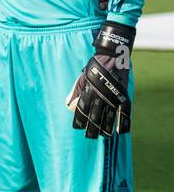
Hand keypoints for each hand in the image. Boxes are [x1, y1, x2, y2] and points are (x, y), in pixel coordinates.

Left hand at [67, 21, 133, 137]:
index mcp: (88, 90)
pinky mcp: (123, 94)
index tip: (77, 128)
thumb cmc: (93, 66)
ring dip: (106, 128)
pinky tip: (121, 132)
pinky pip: (124, 110)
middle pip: (94, 116)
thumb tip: (68, 106)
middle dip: (92, 128)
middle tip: (89, 137)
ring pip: (108, 116)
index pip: (81, 110)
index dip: (79, 120)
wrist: (111, 54)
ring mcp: (112, 95)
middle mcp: (99, 95)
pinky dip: (123, 122)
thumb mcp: (80, 77)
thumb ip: (74, 91)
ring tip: (103, 137)